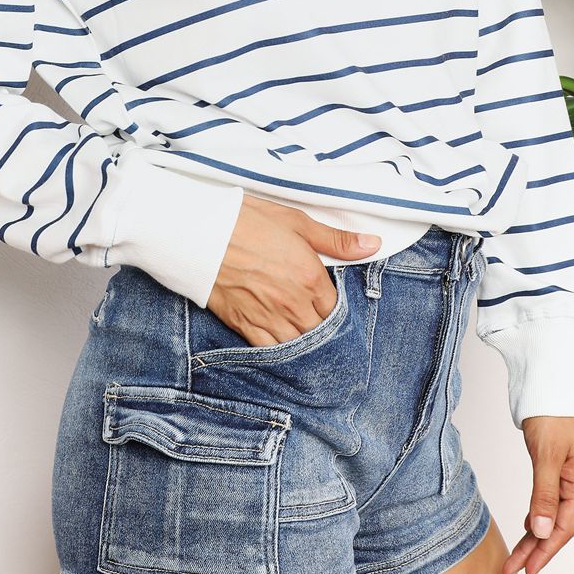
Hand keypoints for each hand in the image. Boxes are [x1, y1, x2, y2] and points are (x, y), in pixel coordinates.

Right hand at [206, 194, 381, 346]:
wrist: (200, 232)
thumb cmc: (247, 221)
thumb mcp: (296, 222)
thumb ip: (336, 240)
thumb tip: (373, 244)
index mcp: (310, 278)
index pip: (337, 308)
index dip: (337, 307)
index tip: (331, 302)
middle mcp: (293, 304)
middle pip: (321, 332)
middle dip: (324, 328)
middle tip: (320, 320)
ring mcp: (268, 318)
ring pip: (299, 347)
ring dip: (306, 343)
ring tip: (305, 335)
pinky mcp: (245, 326)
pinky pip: (270, 351)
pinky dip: (281, 352)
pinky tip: (284, 347)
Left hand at [502, 416, 573, 573]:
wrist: (553, 381)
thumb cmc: (553, 413)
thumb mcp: (547, 455)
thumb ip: (544, 494)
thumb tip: (540, 531)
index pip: (564, 527)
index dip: (545, 550)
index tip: (527, 569)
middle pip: (558, 524)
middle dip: (536, 548)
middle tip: (513, 569)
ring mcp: (571, 475)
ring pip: (553, 513)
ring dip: (535, 534)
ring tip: (517, 555)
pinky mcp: (560, 466)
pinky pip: (550, 499)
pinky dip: (537, 514)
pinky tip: (529, 523)